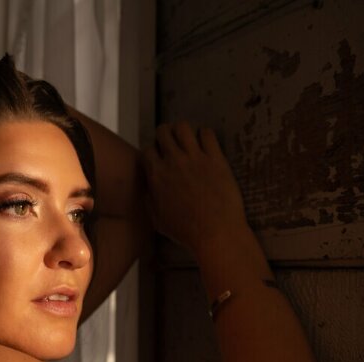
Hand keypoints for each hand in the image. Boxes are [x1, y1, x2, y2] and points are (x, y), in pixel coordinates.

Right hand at [142, 122, 247, 256]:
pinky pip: (207, 133)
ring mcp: (195, 157)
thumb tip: (150, 187)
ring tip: (188, 142)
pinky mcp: (215, 158)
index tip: (158, 158)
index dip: (152, 152)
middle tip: (173, 146)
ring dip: (183, 132)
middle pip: (163, 131)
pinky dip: (205, 135)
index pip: (147, 149)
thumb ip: (150, 199)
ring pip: (183, 126)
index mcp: (156, 175)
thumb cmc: (185, 231)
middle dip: (166, 136)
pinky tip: (206, 145)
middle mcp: (173, 160)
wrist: (215, 232)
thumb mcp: (157, 220)